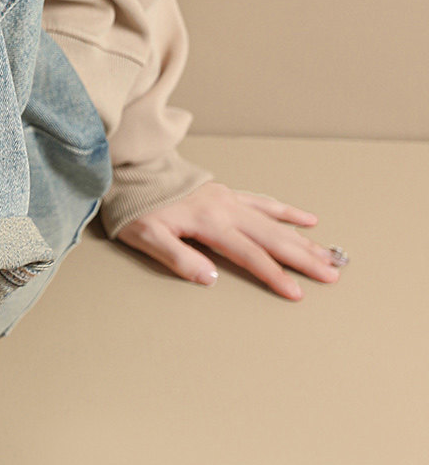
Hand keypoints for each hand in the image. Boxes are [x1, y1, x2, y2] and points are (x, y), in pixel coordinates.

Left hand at [116, 181, 348, 300]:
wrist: (132, 171)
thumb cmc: (135, 208)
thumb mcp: (147, 238)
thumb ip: (179, 259)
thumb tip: (211, 278)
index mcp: (210, 223)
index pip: (250, 256)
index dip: (275, 275)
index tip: (296, 292)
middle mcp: (227, 209)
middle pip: (273, 239)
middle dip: (305, 258)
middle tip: (332, 274)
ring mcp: (230, 200)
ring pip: (275, 222)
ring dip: (303, 239)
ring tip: (329, 253)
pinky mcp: (227, 194)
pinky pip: (264, 203)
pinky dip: (287, 212)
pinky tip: (306, 220)